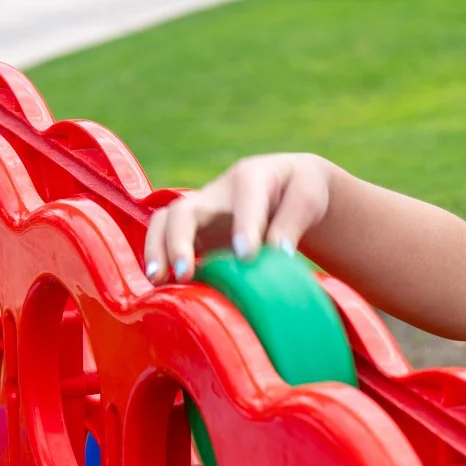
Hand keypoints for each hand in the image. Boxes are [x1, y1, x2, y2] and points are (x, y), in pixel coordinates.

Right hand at [143, 154, 332, 283]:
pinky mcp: (196, 233)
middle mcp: (218, 194)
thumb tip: (277, 252)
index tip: (247, 256)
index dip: (244, 227)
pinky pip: (167, 240)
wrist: (286, 185)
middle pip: (185, 210)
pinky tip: (164, 288)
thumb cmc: (299, 190)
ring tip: (158, 280)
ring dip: (157, 250)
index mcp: (251, 178)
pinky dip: (161, 261)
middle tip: (185, 273)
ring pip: (165, 222)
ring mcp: (202, 213)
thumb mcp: (307, 196)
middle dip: (179, 241)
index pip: (244, 200)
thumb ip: (292, 222)